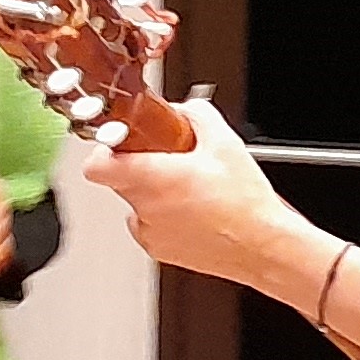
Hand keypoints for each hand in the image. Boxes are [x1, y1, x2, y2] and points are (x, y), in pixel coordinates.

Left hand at [89, 101, 308, 291]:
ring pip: (135, 202)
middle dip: (140, 165)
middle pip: (120, 179)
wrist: (264, 247)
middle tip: (168, 159)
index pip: (96, 166)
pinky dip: (163, 215)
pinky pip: (148, 224)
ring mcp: (150, 232)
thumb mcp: (225, 143)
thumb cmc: (246, 205)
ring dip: (153, 192)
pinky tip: (193, 211)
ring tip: (188, 189)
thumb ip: (197, 115)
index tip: (120, 142)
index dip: (104, 150)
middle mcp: (144, 208)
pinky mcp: (159, 250)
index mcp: (153, 179)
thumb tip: (185, 110)